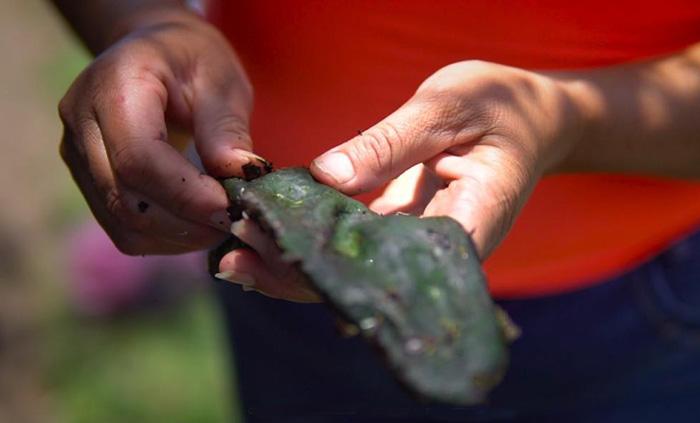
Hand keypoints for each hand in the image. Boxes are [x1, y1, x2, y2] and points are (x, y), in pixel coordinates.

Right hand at [59, 9, 256, 254]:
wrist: (153, 52)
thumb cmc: (193, 61)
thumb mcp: (221, 80)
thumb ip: (226, 127)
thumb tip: (241, 175)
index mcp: (115, 85)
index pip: (139, 158)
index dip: (187, 194)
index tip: (232, 208)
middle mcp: (82, 121)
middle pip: (127, 199)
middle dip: (187, 223)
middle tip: (235, 222)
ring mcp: (76, 154)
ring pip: (123, 222)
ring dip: (178, 237)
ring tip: (220, 222)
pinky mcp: (87, 180)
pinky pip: (122, 228)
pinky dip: (164, 238)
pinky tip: (197, 224)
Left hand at [218, 60, 582, 301]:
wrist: (528, 117)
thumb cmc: (501, 107)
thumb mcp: (447, 109)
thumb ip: (391, 143)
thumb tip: (327, 175)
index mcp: (467, 226)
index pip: (395, 268)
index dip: (334, 273)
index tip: (279, 258)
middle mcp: (441, 249)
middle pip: (365, 279)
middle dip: (298, 272)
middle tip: (234, 258)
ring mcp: (420, 241)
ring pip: (354, 267)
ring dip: (295, 262)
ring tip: (234, 254)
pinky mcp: (403, 226)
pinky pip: (355, 243)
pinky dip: (312, 239)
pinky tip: (268, 236)